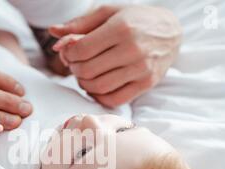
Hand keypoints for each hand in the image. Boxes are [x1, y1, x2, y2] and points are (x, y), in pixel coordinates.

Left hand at [50, 5, 181, 107]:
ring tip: (85, 74)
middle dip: (74, 69)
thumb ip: (79, 24)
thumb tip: (53, 33)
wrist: (170, 32)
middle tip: (75, 63)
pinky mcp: (146, 84)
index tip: (69, 52)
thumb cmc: (135, 20)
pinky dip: (99, 96)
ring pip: (99, 87)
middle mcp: (133, 50)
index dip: (68, 54)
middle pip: (87, 70)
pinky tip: (96, 86)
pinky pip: (114, 100)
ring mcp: (141, 70)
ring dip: (84, 83)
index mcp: (121, 28)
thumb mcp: (108, 13)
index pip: (81, 50)